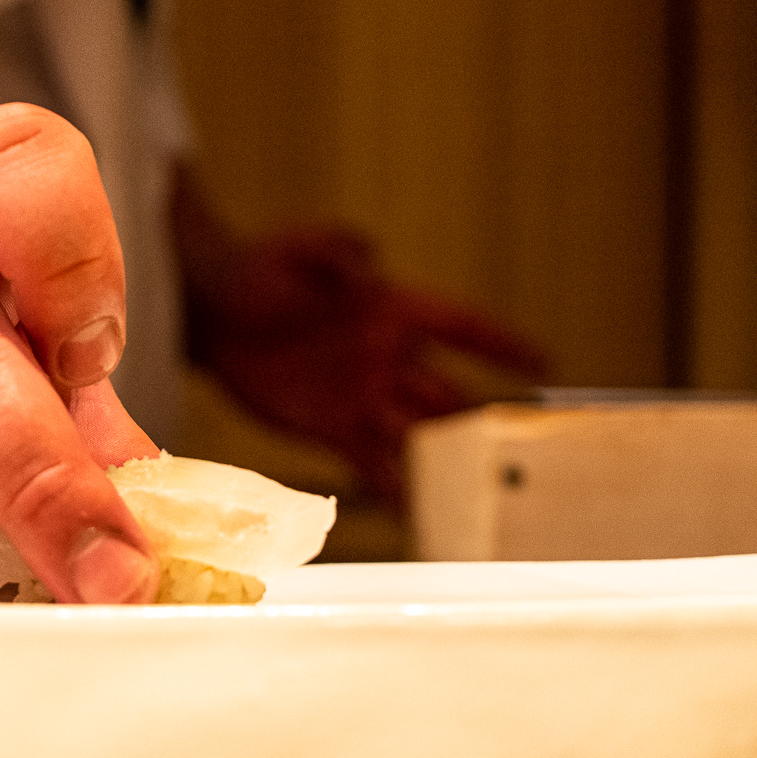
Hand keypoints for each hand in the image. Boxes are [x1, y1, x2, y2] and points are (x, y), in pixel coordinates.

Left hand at [185, 217, 546, 503]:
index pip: (460, 327)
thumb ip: (336, 247)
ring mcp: (362, 395)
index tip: (543, 362)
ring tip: (474, 494)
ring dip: (442, 462)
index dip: (502, 343)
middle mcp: (387, 356)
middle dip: (478, 422)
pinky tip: (417, 512)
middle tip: (511, 450)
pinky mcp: (330, 426)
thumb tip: (369, 257)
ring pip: (416, 434)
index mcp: (392, 308)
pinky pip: (371, 461)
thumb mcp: (299, 245)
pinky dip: (394, 486)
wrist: (213, 311)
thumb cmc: (261, 267)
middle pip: (448, 394)